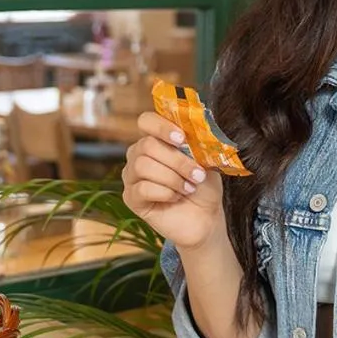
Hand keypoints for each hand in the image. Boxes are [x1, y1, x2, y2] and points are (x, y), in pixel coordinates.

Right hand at [121, 111, 225, 249]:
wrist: (205, 217)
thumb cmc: (203, 186)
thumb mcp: (205, 160)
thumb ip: (195, 144)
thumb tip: (192, 132)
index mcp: (156, 139)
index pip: (146, 121)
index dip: (161, 126)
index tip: (182, 138)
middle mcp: (138, 154)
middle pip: (147, 145)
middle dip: (177, 160)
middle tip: (197, 174)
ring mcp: (132, 176)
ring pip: (143, 166)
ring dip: (172, 178)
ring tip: (188, 188)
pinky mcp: (131, 198)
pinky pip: (142, 188)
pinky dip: (165, 193)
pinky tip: (175, 198)